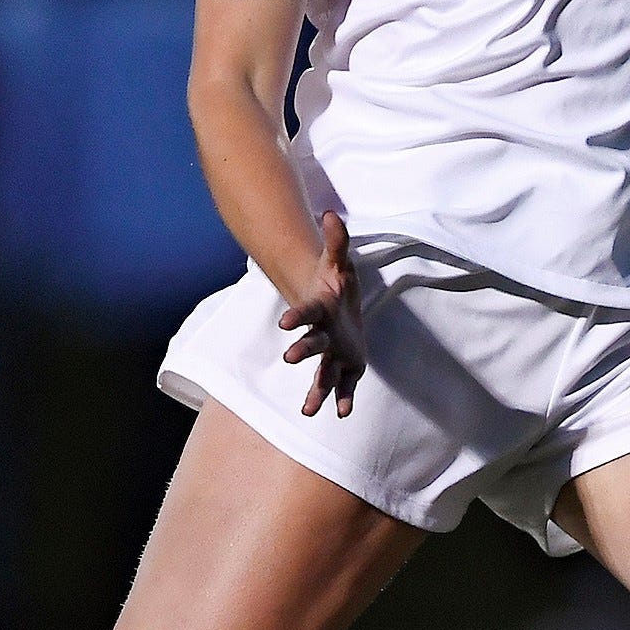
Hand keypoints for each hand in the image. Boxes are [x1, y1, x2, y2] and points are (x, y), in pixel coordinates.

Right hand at [277, 212, 365, 416]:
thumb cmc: (334, 284)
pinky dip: (342, 398)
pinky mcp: (345, 364)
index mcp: (319, 309)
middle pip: (312, 344)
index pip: (306, 313)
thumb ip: (336, 241)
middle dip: (302, 351)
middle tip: (289, 359)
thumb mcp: (339, 262)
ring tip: (308, 410)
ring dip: (316, 390)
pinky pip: (342, 384)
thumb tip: (331, 215)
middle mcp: (322, 334)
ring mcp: (332, 351)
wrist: (333, 305)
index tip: (284, 324)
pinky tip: (341, 414)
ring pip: (322, 372)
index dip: (296, 317)